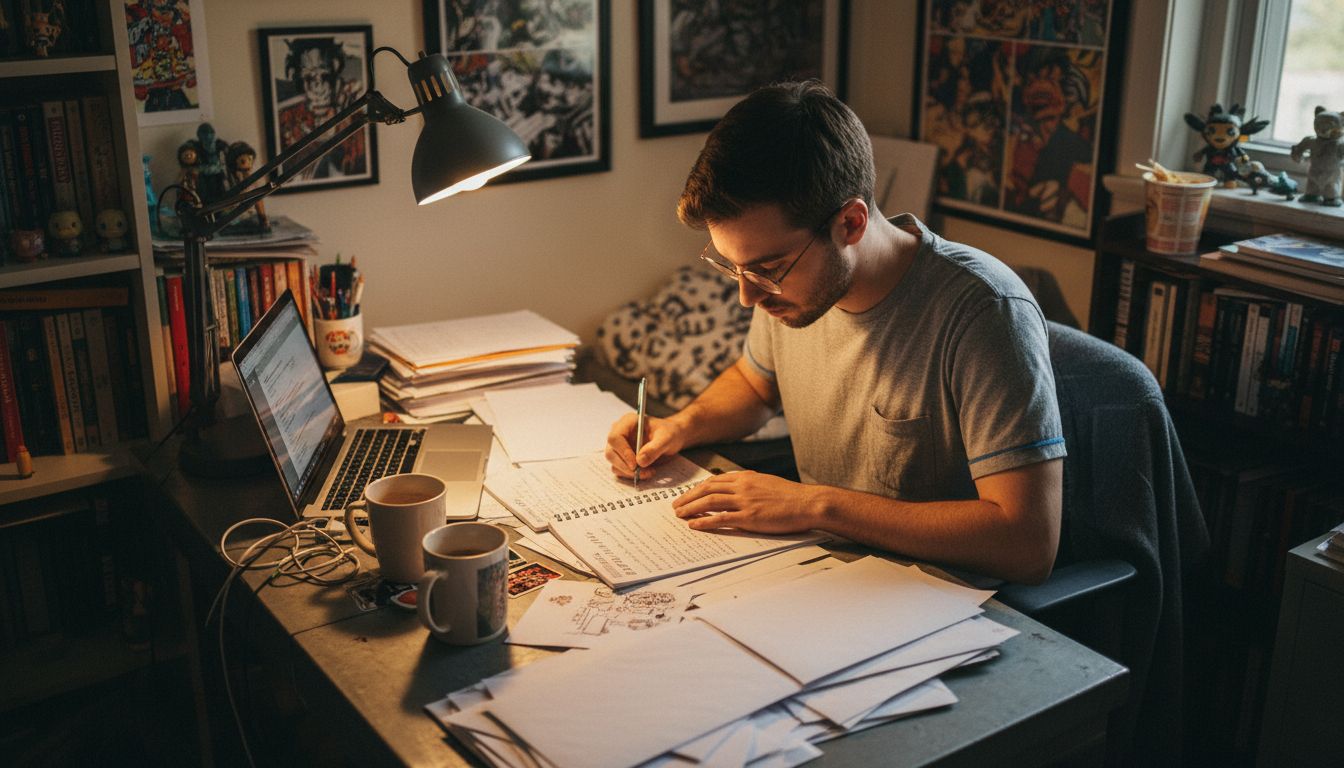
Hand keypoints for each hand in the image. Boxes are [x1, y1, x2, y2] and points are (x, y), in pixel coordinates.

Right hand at [604, 413, 685, 478]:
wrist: (671, 438)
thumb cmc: (669, 433)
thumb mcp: (667, 438)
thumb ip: (654, 448)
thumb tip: (640, 461)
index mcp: (627, 422)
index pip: (615, 438)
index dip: (623, 452)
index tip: (635, 464)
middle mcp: (619, 433)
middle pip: (611, 453)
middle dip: (626, 467)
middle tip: (643, 473)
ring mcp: (619, 447)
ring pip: (614, 464)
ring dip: (629, 473)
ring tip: (649, 472)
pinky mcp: (622, 458)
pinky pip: (620, 470)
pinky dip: (631, 475)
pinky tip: (646, 471)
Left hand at [672, 471, 817, 533]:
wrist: (807, 503)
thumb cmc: (790, 496)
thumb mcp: (767, 482)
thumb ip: (749, 484)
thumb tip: (735, 488)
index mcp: (746, 477)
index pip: (714, 480)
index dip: (697, 488)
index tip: (688, 495)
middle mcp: (742, 486)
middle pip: (707, 489)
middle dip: (688, 497)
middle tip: (675, 506)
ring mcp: (745, 501)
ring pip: (709, 502)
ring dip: (691, 508)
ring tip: (679, 515)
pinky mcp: (749, 517)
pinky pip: (721, 518)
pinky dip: (704, 521)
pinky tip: (694, 525)